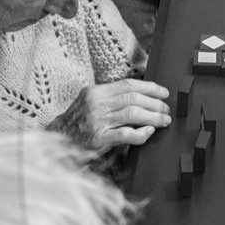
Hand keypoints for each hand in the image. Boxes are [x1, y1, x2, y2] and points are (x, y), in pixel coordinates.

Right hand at [53, 79, 171, 150]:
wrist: (58, 140)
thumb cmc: (78, 122)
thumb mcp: (91, 103)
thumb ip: (112, 98)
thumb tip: (143, 97)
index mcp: (95, 91)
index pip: (128, 84)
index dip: (150, 88)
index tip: (164, 93)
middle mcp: (96, 104)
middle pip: (133, 98)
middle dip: (155, 103)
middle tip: (166, 110)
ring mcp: (97, 121)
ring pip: (132, 113)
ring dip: (153, 117)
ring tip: (164, 121)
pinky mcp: (98, 138)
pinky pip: (125, 134)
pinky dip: (140, 133)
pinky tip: (149, 132)